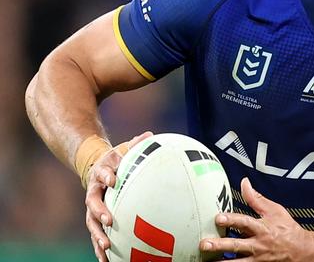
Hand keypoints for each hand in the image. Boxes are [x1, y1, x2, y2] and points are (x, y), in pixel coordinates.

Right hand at [85, 131, 152, 261]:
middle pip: (92, 203)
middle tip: (109, 219)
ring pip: (91, 223)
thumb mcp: (124, 149)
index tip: (113, 179)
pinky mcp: (96, 219)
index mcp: (101, 173)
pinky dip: (99, 247)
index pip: (102, 173)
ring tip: (105, 247)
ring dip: (97, 235)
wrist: (99, 168)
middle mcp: (94, 192)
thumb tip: (151, 135)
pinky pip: (96, 235)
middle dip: (99, 211)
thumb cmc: (117, 159)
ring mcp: (93, 208)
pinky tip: (107, 261)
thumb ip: (136, 144)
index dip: (106, 175)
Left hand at [200, 177, 313, 260]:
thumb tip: (244, 183)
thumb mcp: (274, 210)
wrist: (301, 250)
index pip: (245, 222)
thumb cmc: (287, 229)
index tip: (218, 218)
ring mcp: (257, 258)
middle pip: (237, 245)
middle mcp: (258, 244)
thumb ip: (256, 198)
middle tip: (204, 244)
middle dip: (220, 245)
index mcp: (262, 228)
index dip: (231, 220)